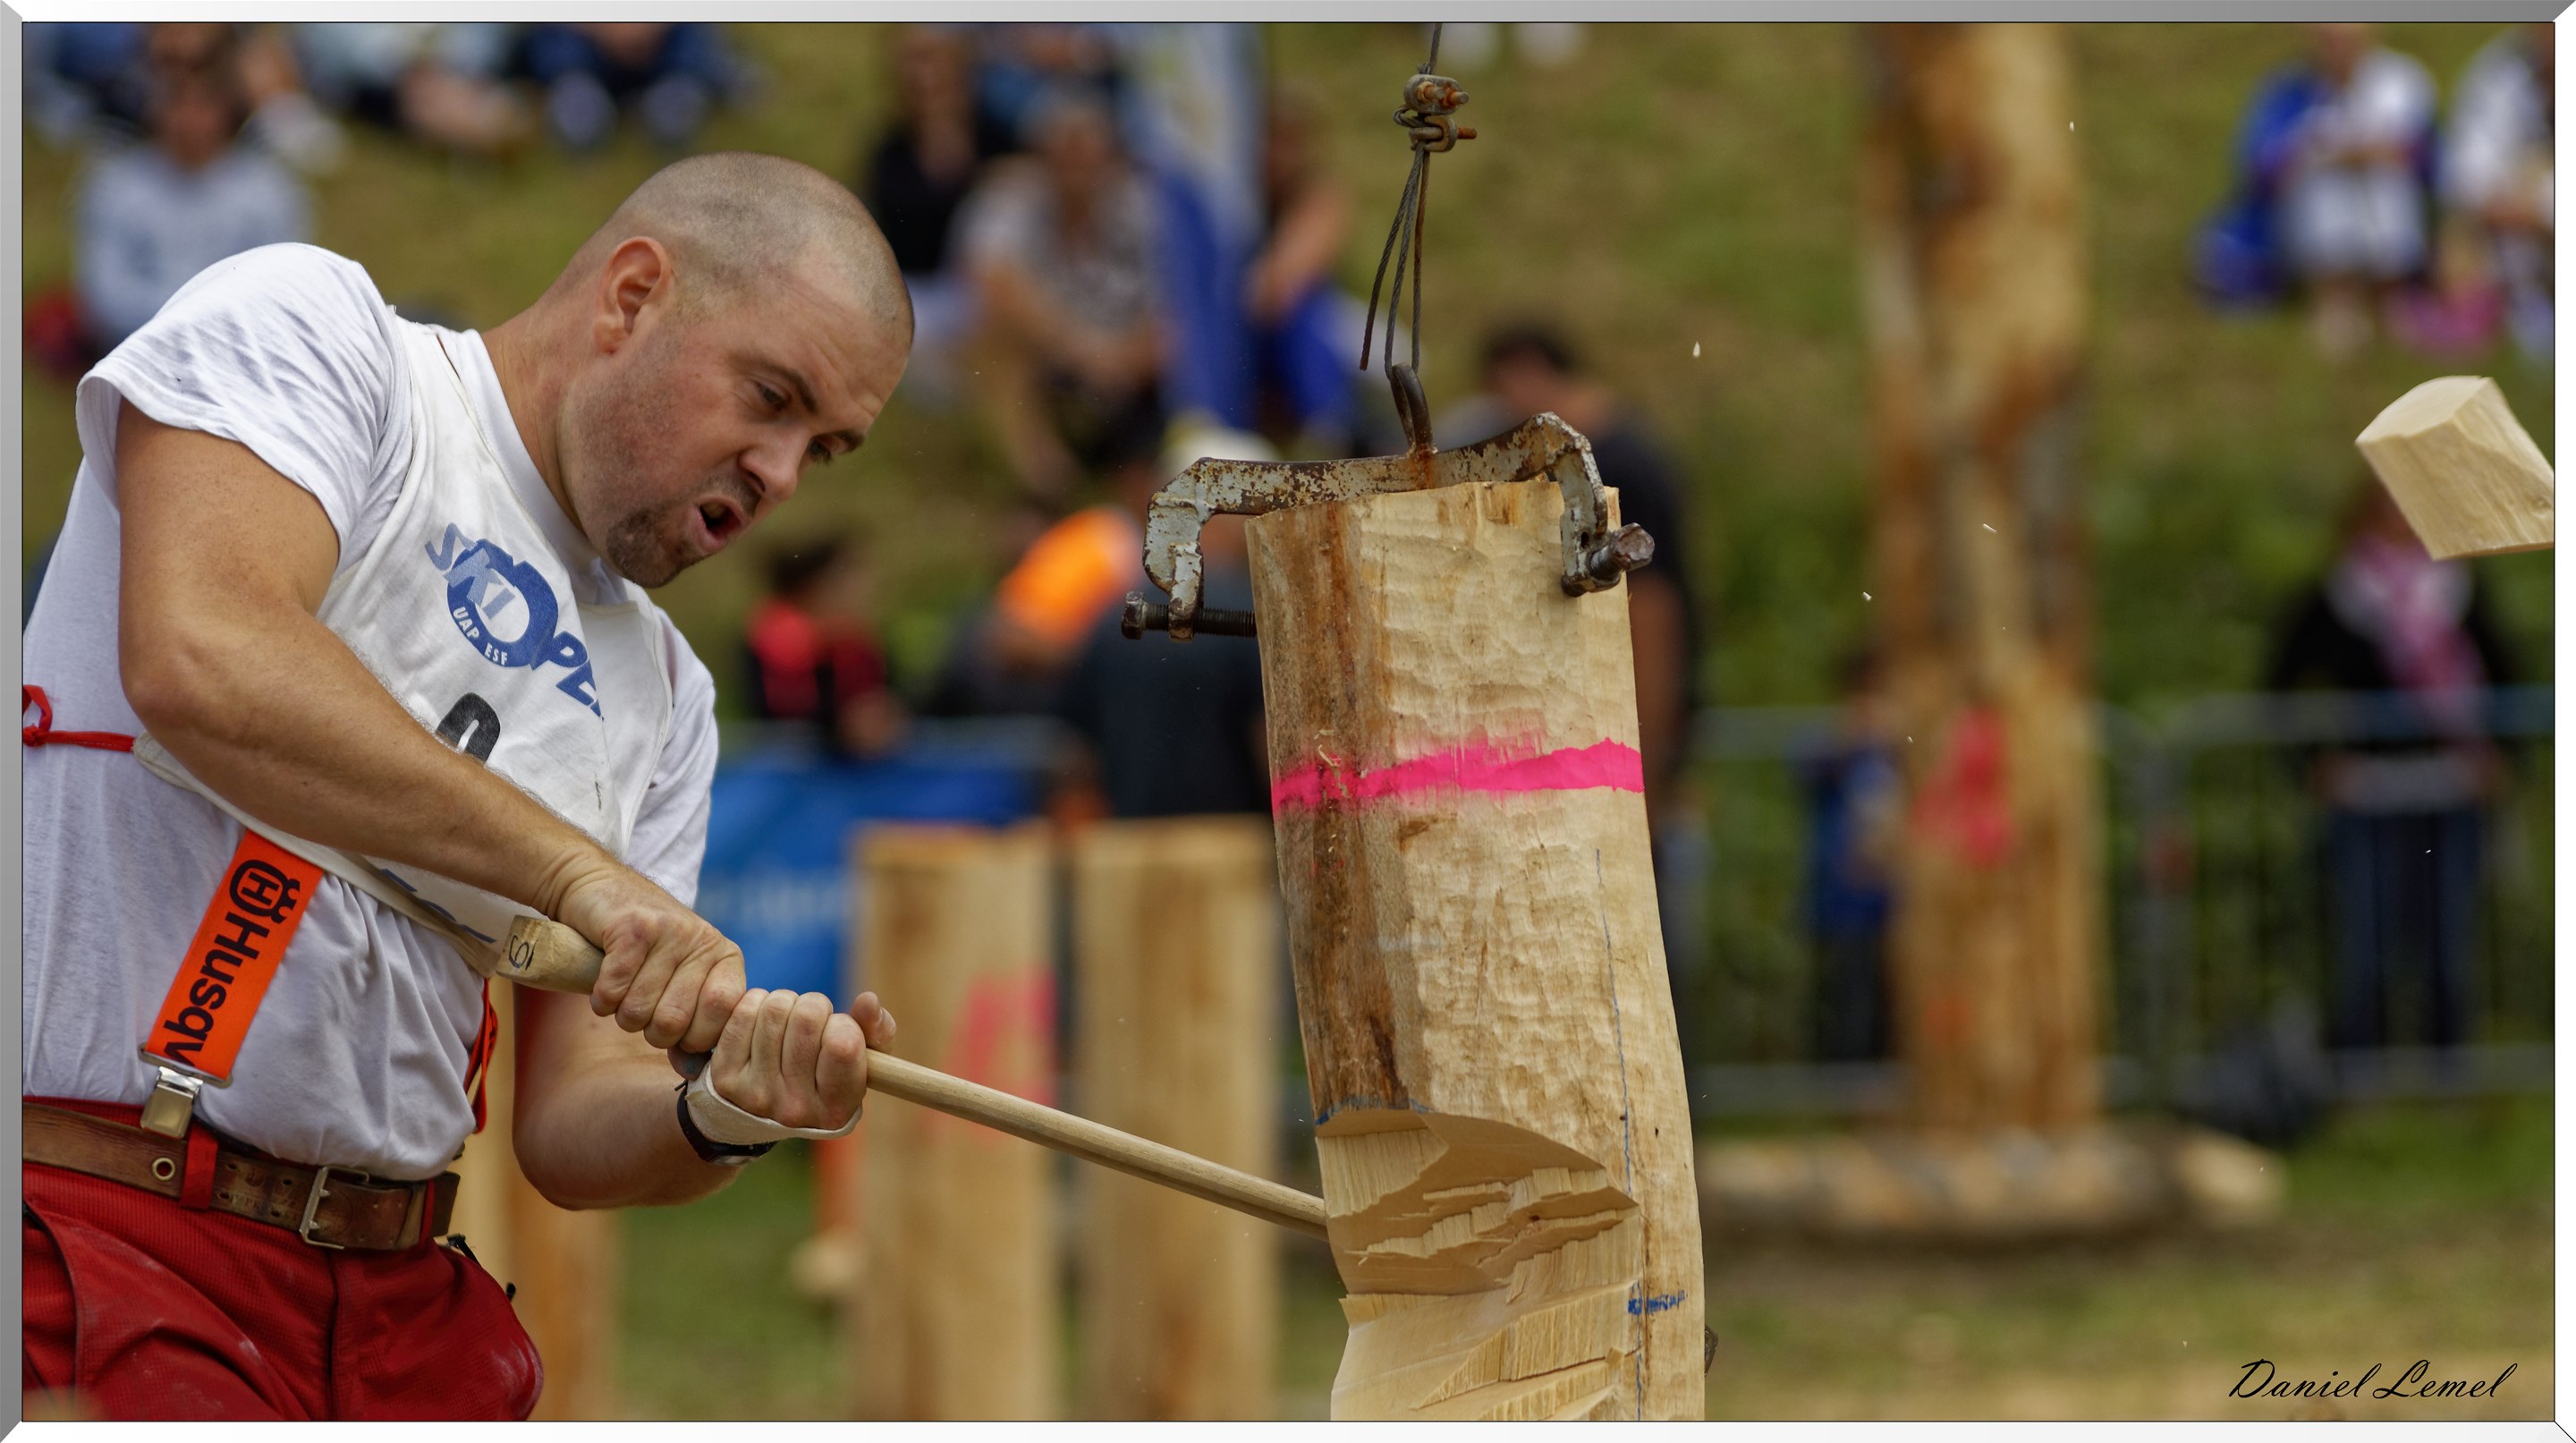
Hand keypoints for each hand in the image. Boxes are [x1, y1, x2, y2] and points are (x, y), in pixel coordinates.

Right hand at [548, 862, 745, 1054]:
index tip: (676, 1030)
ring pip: (639, 1011)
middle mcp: (703, 942)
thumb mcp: (677, 982)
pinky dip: (601, 999)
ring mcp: (669, 932)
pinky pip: (613, 991)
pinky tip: (604, 983)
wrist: (600, 888)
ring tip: (623, 992)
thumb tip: (691, 1072)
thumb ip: (689, 1028)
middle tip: (642, 1009)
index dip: (693, 1037)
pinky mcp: (632, 928)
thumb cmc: (643, 951)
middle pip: (676, 1022)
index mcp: (725, 958)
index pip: (722, 1016)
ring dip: (621, 1014)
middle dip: (650, 1030)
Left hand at [704, 989, 899, 1131]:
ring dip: (787, 1002)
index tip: (837, 1033)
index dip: (844, 1025)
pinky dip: (756, 1002)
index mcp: (835, 1109)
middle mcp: (794, 1109)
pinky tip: (761, 1019)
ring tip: (787, 1021)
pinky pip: (744, 1011)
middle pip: (809, 1019)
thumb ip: (877, 1031)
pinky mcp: (725, 1075)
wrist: (758, 1112)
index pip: (843, 1044)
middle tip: (811, 1022)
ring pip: (776, 1009)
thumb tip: (868, 1000)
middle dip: (815, 1007)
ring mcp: (755, 1094)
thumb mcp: (859, 1062)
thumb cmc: (821, 1076)